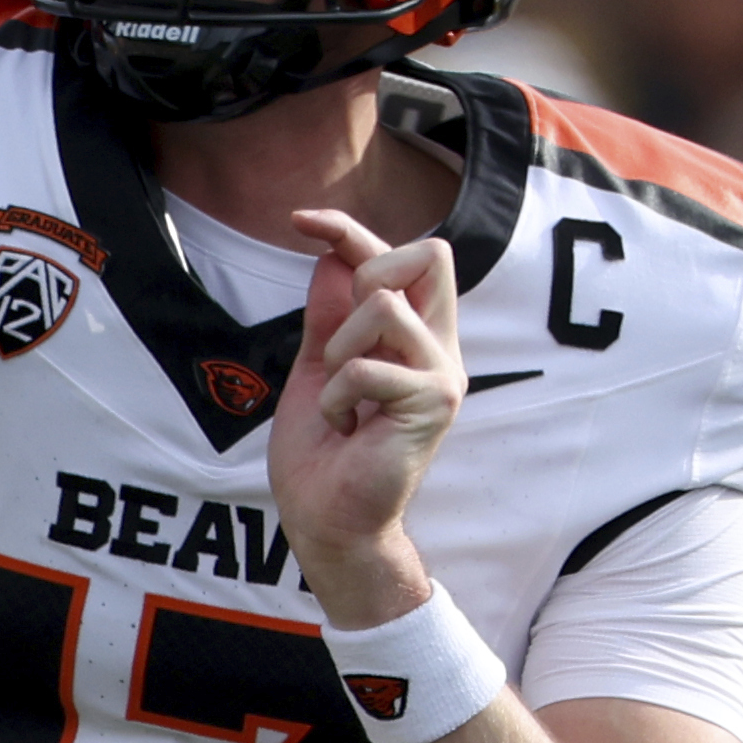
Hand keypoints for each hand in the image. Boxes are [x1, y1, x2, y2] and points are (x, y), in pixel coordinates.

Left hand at [273, 210, 458, 624]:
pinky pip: (366, 366)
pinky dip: (336, 396)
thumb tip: (332, 257)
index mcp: (416, 336)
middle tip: (342, 339)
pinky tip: (345, 427)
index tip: (301, 220)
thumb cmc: (324, 454)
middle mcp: (439, 348)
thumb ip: (330, 315)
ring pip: (384, 304)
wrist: (328, 521)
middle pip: (432, 254)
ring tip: (340, 398)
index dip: (350, 228)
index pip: (402, 256)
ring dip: (339, 350)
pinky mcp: (432, 403)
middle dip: (367, 274)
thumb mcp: (318, 368)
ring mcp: (441, 374)